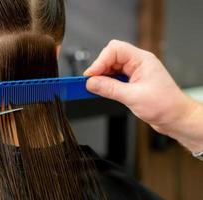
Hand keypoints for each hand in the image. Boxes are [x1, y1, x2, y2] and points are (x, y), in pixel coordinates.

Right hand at [84, 40, 201, 151]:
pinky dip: (106, 83)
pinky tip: (103, 90)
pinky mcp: (132, 82)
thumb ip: (109, 89)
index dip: (100, 61)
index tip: (90, 75)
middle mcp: (138, 64)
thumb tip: (91, 83)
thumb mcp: (133, 97)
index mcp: (142, 60)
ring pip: (111, 68)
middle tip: (89, 82)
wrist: (175, 118)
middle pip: (111, 57)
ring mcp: (135, 73)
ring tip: (95, 87)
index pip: (115, 50)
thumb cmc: (165, 105)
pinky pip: (114, 78)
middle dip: (99, 69)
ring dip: (102, 77)